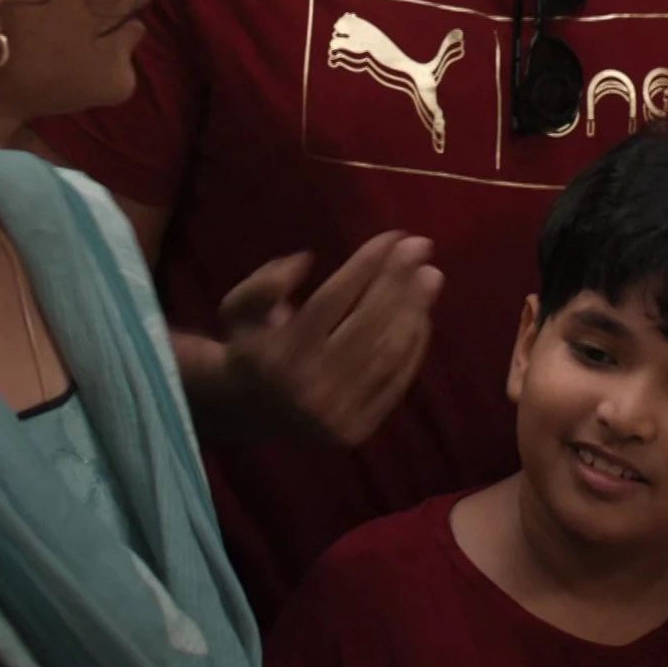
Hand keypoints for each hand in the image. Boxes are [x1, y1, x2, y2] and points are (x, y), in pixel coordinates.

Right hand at [212, 233, 441, 446]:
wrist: (247, 413)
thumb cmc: (250, 348)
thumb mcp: (238, 308)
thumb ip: (264, 283)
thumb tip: (305, 260)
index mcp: (281, 354)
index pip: (333, 299)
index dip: (366, 264)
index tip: (393, 236)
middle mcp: (311, 386)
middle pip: (367, 323)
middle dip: (398, 281)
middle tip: (422, 246)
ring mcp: (338, 413)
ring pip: (386, 353)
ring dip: (414, 310)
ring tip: (429, 277)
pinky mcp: (358, 429)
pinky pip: (395, 383)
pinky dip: (414, 347)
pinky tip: (421, 315)